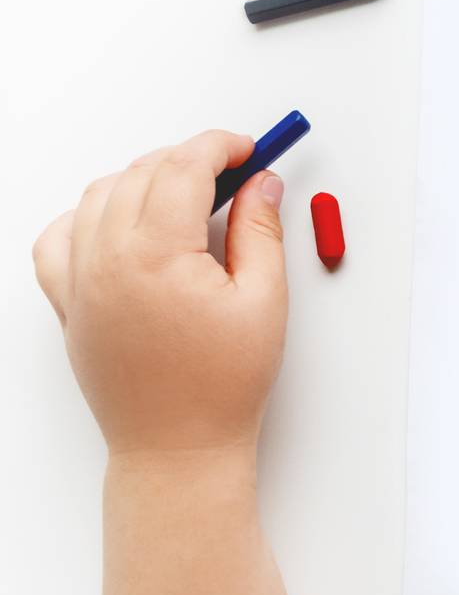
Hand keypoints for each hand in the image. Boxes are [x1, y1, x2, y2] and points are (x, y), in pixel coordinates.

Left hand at [32, 130, 287, 458]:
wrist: (177, 447)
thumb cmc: (222, 385)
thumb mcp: (265, 299)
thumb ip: (261, 230)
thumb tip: (260, 183)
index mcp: (156, 256)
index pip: (183, 168)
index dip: (219, 146)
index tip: (247, 148)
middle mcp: (106, 261)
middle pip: (142, 173)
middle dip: (189, 157)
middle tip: (232, 170)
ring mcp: (79, 282)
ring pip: (98, 195)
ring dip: (142, 178)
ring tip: (185, 193)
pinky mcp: (68, 304)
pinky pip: (57, 238)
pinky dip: (87, 216)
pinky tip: (120, 222)